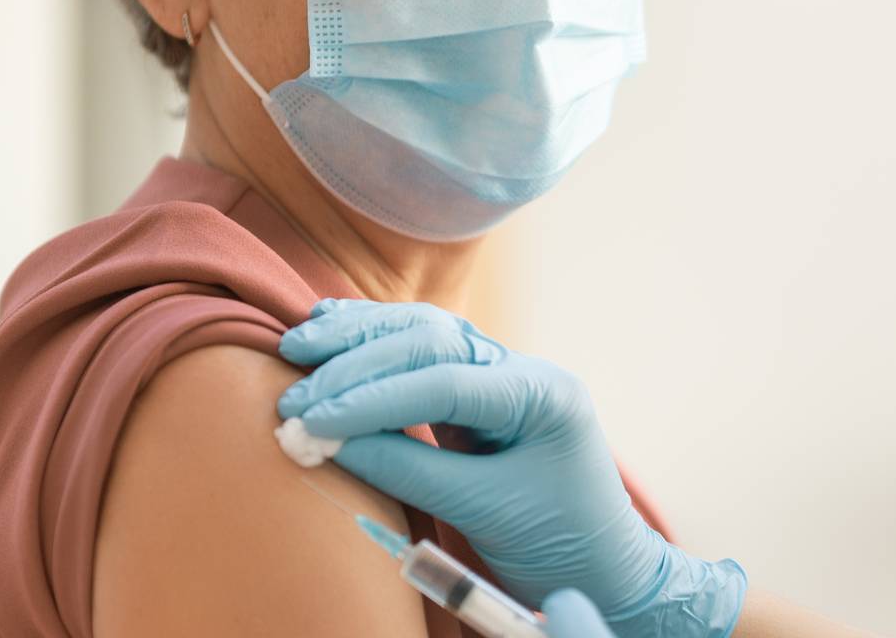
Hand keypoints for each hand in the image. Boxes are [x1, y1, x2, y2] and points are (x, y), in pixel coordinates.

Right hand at [276, 300, 743, 637]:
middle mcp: (523, 371)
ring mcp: (502, 375)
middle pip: (432, 342)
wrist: (602, 566)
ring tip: (299, 344)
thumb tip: (326, 440)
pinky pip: (423, 354)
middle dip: (357, 364)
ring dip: (360, 338)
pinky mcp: (479, 392)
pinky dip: (376, 344)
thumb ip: (408, 470)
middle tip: (293, 392)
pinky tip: (333, 329)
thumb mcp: (483, 510)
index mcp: (542, 393)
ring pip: (426, 334)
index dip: (371, 399)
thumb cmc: (557, 541)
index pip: (445, 380)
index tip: (311, 420)